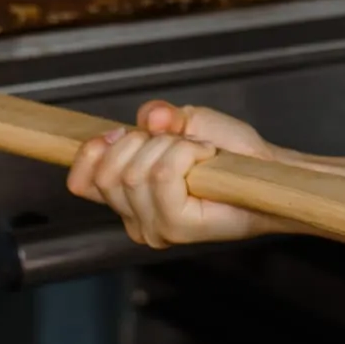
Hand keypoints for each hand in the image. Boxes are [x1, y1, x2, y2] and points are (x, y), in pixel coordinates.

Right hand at [66, 100, 279, 248]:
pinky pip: (162, 175)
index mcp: (126, 198)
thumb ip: (158, 116)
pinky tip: (204, 157)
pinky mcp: (177, 227)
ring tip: (196, 152)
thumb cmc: (228, 154)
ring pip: (136, 173)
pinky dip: (185, 153)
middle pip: (108, 173)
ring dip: (171, 147)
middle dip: (143, 142)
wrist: (264, 171)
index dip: (92, 151)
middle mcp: (135, 219)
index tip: (119, 133)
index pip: (80, 181)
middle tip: (177, 143)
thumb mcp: (184, 122)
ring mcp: (154, 227)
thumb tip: (152, 118)